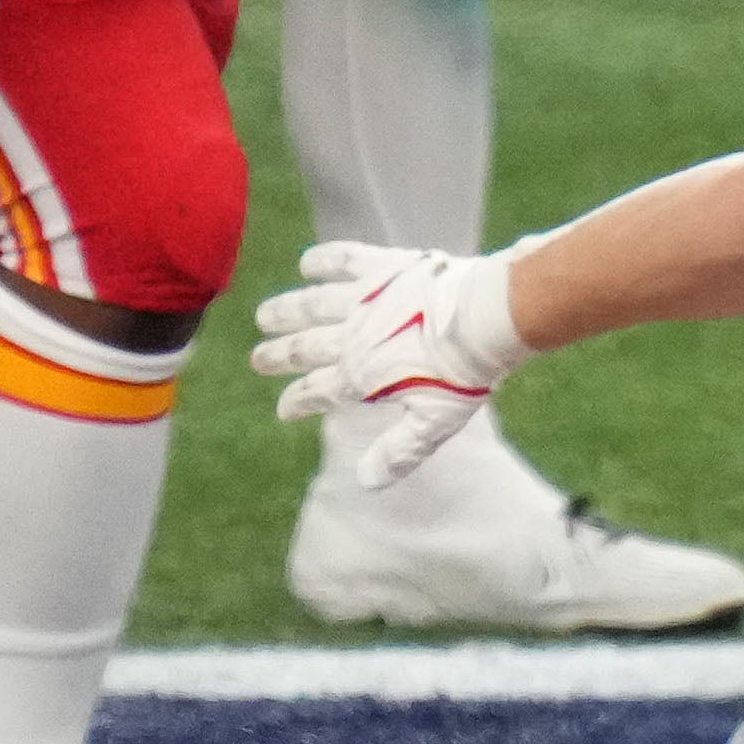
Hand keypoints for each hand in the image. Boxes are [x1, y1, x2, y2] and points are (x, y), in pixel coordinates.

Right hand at [249, 241, 522, 487]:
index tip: (284, 410)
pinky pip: (344, 260)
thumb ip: (399, 451)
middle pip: (305, 348)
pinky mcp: (384, 268)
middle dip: (279, 356)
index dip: (297, 402)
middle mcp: (353, 338)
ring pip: (313, 305)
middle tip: (258, 360)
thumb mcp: (434, 422)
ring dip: (286, 311)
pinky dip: (323, 261)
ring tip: (265, 315)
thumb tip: (367, 482)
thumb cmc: (464, 374)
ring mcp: (365, 300)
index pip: (317, 393)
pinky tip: (308, 264)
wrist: (485, 319)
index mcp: (363, 377)